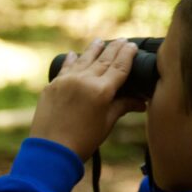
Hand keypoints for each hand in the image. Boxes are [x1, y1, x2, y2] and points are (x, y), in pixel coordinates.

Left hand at [29, 39, 146, 159]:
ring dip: (93, 50)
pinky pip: (65, 68)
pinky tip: (73, 54)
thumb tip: (140, 102)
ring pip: (83, 59)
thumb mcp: (106, 123)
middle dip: (114, 48)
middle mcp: (83, 80)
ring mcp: (66, 81)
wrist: (51, 150)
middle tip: (122, 40)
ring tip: (99, 41)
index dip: (127, 55)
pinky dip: (71, 60)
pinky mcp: (52, 86)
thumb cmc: (83, 141)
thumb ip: (121, 107)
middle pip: (103, 59)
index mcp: (101, 91)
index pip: (119, 67)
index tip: (132, 46)